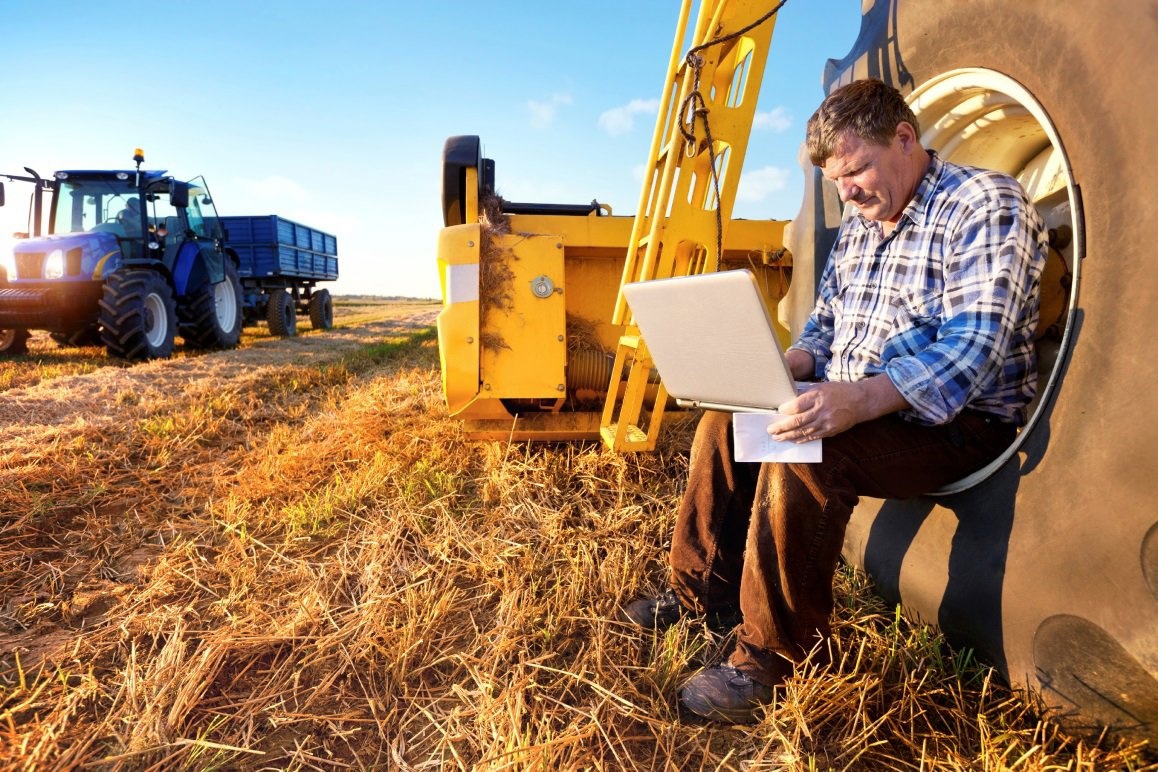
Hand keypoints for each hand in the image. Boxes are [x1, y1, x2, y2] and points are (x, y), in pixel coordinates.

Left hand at [769, 375, 909, 442]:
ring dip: (789, 436)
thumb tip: (788, 402)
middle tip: (770, 429)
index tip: (778, 411)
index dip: (785, 410)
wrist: (860, 401)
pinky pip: (814, 436)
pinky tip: (793, 440)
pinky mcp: (831, 430)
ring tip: (778, 437)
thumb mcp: (821, 386)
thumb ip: (805, 394)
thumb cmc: (838, 392)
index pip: (797, 405)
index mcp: (818, 395)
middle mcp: (821, 410)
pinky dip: (802, 439)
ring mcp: (826, 422)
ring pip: (803, 431)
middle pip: (797, 421)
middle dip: (782, 427)